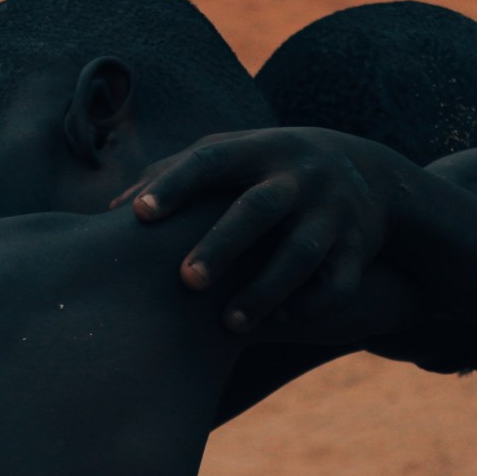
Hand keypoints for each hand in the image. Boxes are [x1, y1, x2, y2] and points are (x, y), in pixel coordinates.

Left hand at [114, 128, 405, 332]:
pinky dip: (313, 303)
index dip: (175, 184)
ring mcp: (333, 212)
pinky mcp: (358, 248)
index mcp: (259, 150)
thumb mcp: (233, 157)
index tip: (138, 215)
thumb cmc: (269, 171)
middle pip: (260, 208)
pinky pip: (339, 283)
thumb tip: (108, 211)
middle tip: (186, 281)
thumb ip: (173, 175)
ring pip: (302, 253)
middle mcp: (299, 176)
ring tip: (230, 325)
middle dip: (223, 244)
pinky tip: (284, 321)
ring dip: (266, 289)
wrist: (368, 174)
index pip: (212, 159)